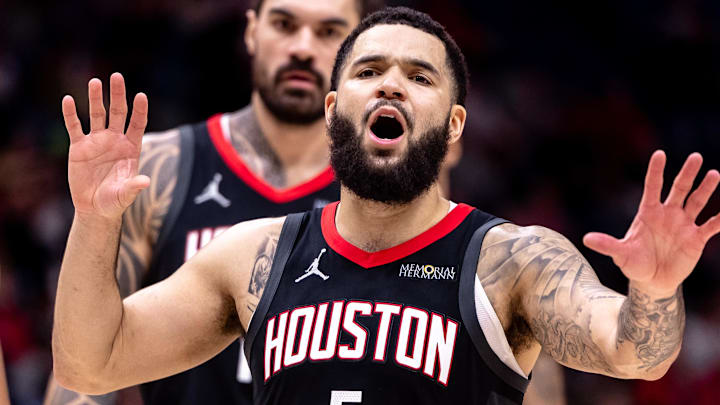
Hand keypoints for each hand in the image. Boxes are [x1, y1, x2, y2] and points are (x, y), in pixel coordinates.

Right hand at [64, 73, 149, 218]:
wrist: (94, 208)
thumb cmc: (115, 201)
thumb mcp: (125, 195)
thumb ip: (133, 187)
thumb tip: (145, 181)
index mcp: (131, 148)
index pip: (137, 124)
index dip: (140, 110)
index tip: (141, 96)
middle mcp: (115, 140)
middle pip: (117, 112)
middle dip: (118, 95)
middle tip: (117, 76)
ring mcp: (96, 142)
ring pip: (96, 114)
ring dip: (95, 98)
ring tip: (95, 82)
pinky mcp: (78, 147)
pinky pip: (74, 127)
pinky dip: (70, 114)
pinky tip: (68, 100)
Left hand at [583, 151, 719, 295]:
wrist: (652, 282)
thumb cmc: (634, 264)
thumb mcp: (620, 254)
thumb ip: (607, 245)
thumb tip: (586, 239)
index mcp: (648, 213)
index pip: (653, 187)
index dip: (655, 171)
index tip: (659, 154)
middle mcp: (668, 214)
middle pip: (679, 189)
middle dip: (687, 173)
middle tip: (695, 157)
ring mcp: (683, 224)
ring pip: (697, 201)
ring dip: (706, 188)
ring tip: (714, 174)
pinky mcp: (696, 239)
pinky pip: (712, 226)